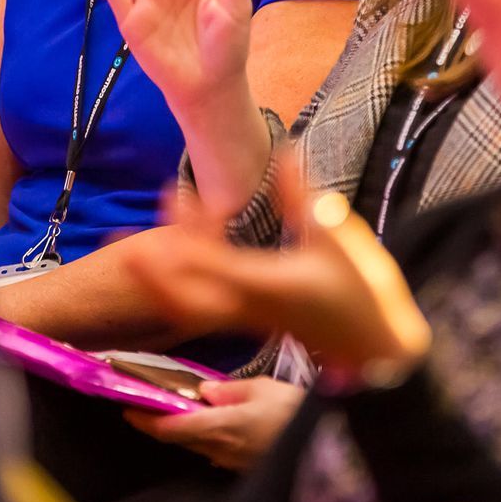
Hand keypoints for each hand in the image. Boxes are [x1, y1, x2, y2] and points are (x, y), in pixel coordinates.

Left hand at [124, 158, 431, 377]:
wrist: (378, 350)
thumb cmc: (365, 296)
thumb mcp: (339, 237)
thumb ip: (305, 196)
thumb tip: (286, 150)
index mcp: (265, 284)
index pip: (210, 260)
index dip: (185, 228)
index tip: (171, 194)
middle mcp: (248, 307)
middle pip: (183, 298)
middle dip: (151, 271)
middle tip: (121, 243)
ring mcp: (248, 319)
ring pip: (189, 308)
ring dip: (160, 282)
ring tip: (139, 254)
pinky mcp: (253, 321)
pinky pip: (205, 309)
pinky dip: (184, 287)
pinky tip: (182, 263)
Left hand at [124, 376, 305, 469]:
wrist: (331, 444)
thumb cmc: (297, 411)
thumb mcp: (265, 389)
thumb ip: (230, 390)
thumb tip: (204, 391)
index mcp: (220, 427)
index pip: (171, 429)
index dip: (145, 421)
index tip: (127, 408)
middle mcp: (221, 450)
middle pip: (182, 439)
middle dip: (164, 423)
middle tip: (151, 402)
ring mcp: (234, 463)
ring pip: (200, 446)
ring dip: (187, 430)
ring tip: (181, 408)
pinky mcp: (247, 468)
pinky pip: (219, 452)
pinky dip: (209, 437)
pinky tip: (215, 422)